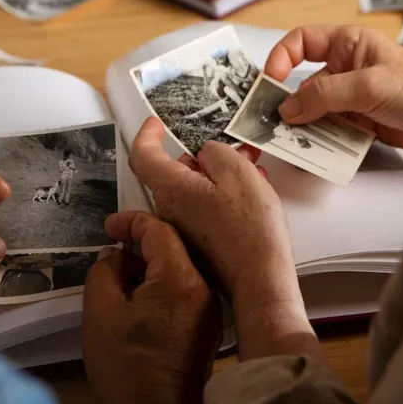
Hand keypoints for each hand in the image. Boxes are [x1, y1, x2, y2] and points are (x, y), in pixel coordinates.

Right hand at [83, 212, 220, 403]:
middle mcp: (203, 291)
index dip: (130, 222)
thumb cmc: (128, 371)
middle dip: (140, 245)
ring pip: (178, 269)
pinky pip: (184, 291)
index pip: (159, 230)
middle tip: (112, 252)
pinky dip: (161, 286)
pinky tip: (138, 299)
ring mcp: (208, 311)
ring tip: (120, 278)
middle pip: (173, 248)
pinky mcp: (205, 327)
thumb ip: (104, 271)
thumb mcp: (101, 311)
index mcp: (181, 281)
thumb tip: (114, 255)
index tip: (110, 227)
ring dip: (149, 266)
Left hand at [129, 118, 315, 360]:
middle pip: (176, 172)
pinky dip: (221, 196)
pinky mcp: (199, 242)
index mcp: (172, 189)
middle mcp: (170, 209)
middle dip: (204, 157)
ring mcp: (183, 229)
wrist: (260, 280)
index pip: (143, 155)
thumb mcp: (238, 173)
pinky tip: (251, 194)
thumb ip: (217, 153)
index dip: (148, 134)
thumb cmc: (250, 227)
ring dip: (219, 176)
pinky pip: (203, 209)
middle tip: (238, 149)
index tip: (158, 123)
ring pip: (194, 190)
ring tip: (254, 169)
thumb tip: (206, 155)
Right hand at [266, 24, 402, 158]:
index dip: (281, 58)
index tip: (270, 82)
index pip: (301, 42)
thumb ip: (323, 95)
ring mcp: (351, 97)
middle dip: (290, 104)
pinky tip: (315, 154)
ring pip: (314, 112)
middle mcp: (345, 69)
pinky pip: (329, 131)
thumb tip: (286, 108)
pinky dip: (320, 142)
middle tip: (274, 124)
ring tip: (294, 144)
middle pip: (303, 84)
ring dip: (304, 128)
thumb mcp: (367, 85)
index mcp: (347, 45)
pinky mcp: (357, 122)